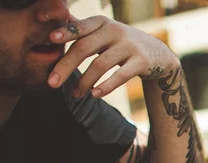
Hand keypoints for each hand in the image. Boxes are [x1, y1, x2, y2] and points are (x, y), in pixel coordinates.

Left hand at [46, 15, 178, 99]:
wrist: (158, 54)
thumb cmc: (122, 45)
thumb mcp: (104, 33)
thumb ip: (82, 31)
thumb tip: (49, 31)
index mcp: (102, 22)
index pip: (79, 27)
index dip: (65, 33)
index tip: (50, 40)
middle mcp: (115, 30)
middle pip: (84, 48)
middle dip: (66, 66)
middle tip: (52, 83)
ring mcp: (129, 45)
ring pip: (100, 64)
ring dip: (84, 81)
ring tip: (75, 94)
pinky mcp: (141, 61)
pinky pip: (120, 75)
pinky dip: (106, 86)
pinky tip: (95, 95)